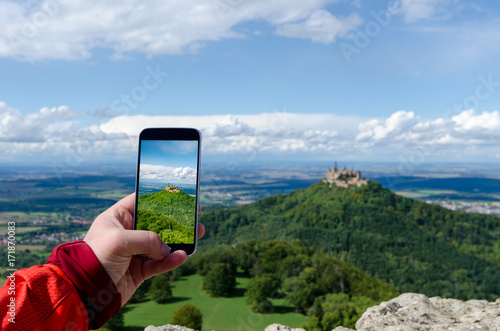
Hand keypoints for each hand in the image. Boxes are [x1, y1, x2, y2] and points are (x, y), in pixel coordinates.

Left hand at [84, 193, 204, 305]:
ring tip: (197, 237)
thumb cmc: (96, 258)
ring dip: (179, 241)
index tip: (179, 196)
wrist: (85, 291)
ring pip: (162, 244)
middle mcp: (126, 233)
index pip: (141, 202)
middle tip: (194, 216)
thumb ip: (148, 239)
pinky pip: (159, 263)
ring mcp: (134, 252)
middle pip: (157, 223)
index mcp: (117, 218)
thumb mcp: (121, 241)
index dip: (159, 199)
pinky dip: (171, 261)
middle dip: (176, 221)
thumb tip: (166, 248)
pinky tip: (181, 257)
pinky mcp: (139, 270)